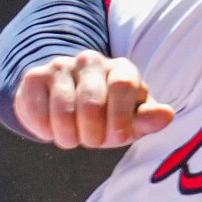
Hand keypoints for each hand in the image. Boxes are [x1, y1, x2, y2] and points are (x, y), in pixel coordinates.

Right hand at [14, 51, 175, 148]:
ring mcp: (61, 66)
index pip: (123, 85)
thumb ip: (148, 119)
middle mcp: (91, 60)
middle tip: (93, 141)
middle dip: (93, 134)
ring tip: (73, 138)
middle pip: (91, 103)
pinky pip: (38, 111)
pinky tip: (52, 129)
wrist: (65, 105)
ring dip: (68, 136)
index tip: (118, 137)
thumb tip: (166, 116)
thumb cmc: (108, 115)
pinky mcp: (35, 76)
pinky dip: (46, 130)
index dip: (119, 118)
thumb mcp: (131, 120)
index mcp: (121, 69)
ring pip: (63, 110)